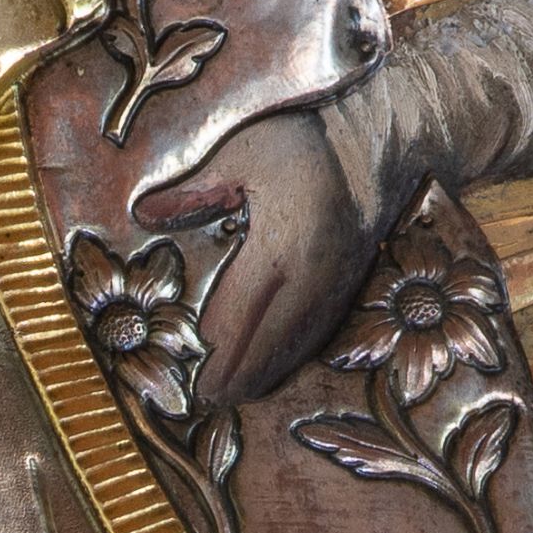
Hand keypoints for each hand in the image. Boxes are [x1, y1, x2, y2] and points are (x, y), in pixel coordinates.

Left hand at [138, 101, 371, 400]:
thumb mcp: (244, 148)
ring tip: (240, 396)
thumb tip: (147, 215)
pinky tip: (280, 364)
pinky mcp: (353, 275)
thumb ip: (196, 188)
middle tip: (212, 403)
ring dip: (268, 371)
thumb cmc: (307, 134)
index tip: (198, 378)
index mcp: (279, 244)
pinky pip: (322, 326)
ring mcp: (337, 279)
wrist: (385, 129)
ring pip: (298, 339)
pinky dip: (296, 352)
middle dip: (240, 374)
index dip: (217, 351)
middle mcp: (311, 273)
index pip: (239, 313)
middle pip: (269, 340)